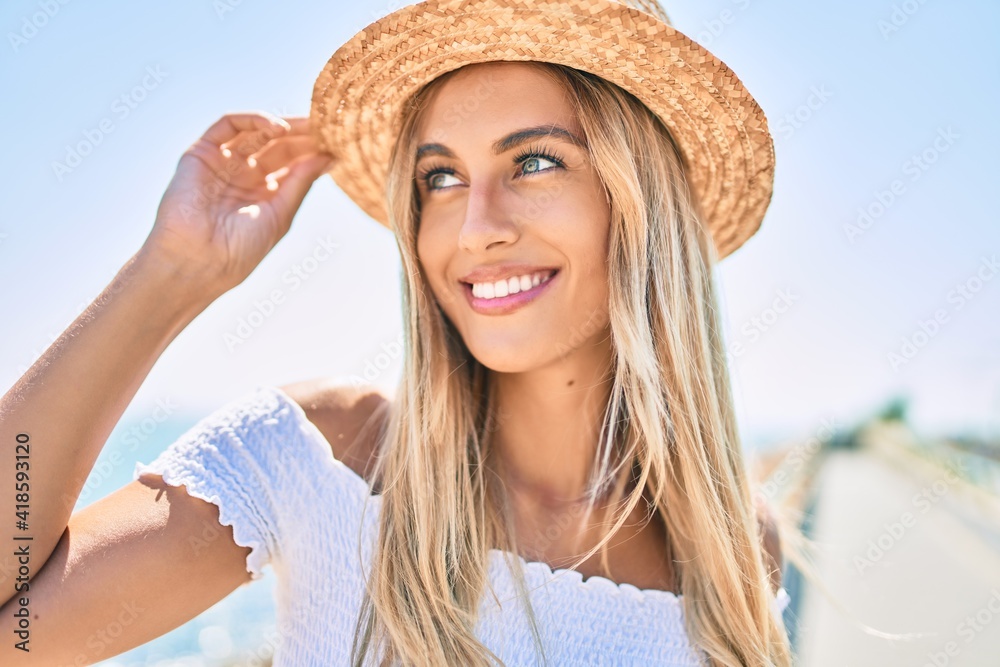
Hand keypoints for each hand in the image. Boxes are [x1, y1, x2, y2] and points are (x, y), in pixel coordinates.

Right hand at [143, 111, 335, 294]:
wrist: (197, 260)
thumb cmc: (239, 250)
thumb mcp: (280, 213)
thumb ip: (302, 181)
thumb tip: (330, 156)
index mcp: (264, 194)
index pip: (292, 163)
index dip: (313, 151)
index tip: (338, 143)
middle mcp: (243, 176)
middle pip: (278, 145)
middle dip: (303, 136)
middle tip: (328, 127)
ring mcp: (223, 163)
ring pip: (256, 132)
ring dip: (283, 125)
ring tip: (309, 126)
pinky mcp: (201, 152)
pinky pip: (228, 125)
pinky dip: (253, 120)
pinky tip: (278, 128)